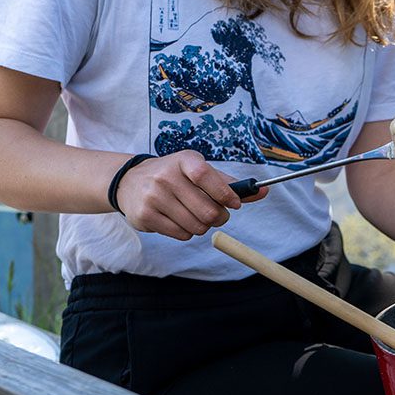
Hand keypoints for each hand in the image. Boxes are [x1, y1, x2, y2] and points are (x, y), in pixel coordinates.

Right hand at [116, 150, 267, 240]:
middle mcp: (166, 176)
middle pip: (208, 211)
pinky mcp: (146, 215)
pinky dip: (187, 232)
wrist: (130, 181)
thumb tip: (264, 191)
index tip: (234, 204)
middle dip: (219, 217)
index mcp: (184, 160)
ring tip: (193, 215)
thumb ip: (231, 184)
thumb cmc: (175, 177)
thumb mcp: (200, 171)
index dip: (226, 195)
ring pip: (197, 226)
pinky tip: (178, 219)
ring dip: (203, 226)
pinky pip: (182, 234)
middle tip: (216, 214)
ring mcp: (154, 196)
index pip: (209, 177)